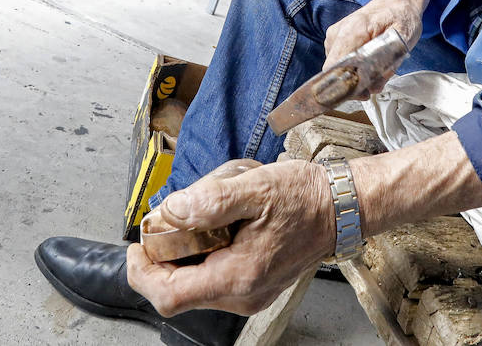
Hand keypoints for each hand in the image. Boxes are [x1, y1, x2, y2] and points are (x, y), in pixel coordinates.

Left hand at [127, 159, 333, 316]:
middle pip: (179, 292)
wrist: (343, 207)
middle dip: (164, 258)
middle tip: (166, 223)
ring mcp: (251, 294)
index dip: (142, 272)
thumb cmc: (305, 196)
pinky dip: (204, 256)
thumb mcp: (256, 187)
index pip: (170, 294)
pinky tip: (217, 228)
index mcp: (239, 275)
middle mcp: (243, 295)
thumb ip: (210, 200)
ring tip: (198, 218)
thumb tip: (171, 211)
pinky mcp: (255, 286)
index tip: (138, 245)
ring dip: (185, 255)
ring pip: (195, 286)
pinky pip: (214, 280)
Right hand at [321, 0, 421, 93]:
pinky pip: (340, 63)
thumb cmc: (401, 16)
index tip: (363, 92)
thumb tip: (372, 86)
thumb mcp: (403, 39)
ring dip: (356, 77)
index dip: (345, 86)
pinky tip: (370, 63)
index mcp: (352, 31)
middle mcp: (338, 33)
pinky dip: (355, 68)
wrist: (396, 1)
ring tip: (378, 69)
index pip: (333, 68)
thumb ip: (386, 63)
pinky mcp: (336, 40)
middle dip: (355, 84)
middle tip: (376, 82)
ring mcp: (334, 36)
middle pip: (333, 72)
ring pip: (337, 69)